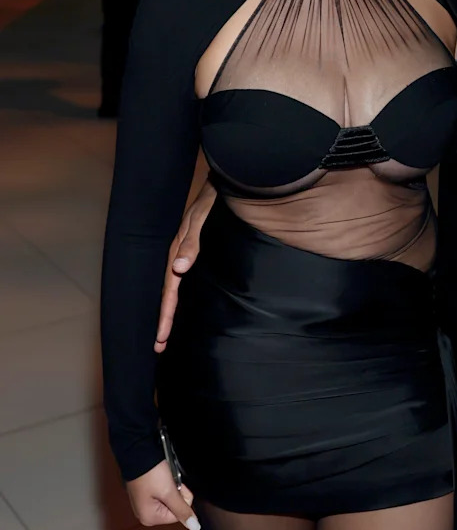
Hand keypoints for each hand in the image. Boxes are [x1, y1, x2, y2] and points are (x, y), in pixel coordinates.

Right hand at [126, 460, 199, 529]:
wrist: (137, 452)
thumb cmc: (150, 472)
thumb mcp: (170, 492)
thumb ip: (183, 510)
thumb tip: (195, 527)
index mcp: (149, 518)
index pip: (179, 514)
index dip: (181, 498)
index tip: (174, 487)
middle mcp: (145, 514)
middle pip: (174, 507)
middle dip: (176, 492)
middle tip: (167, 481)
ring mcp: (145, 503)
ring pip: (170, 498)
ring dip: (171, 486)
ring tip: (162, 477)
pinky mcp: (146, 493)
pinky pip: (163, 491)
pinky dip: (165, 483)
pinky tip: (159, 476)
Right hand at [154, 178, 216, 352]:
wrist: (224, 182)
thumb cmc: (211, 200)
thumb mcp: (201, 219)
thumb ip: (190, 243)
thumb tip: (178, 270)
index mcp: (177, 252)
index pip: (170, 291)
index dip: (165, 315)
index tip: (161, 339)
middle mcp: (179, 257)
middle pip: (169, 294)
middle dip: (163, 320)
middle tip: (159, 347)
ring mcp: (186, 255)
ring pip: (174, 289)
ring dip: (169, 312)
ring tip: (163, 335)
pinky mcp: (194, 251)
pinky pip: (183, 281)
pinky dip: (178, 297)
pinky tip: (179, 306)